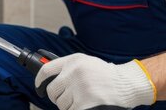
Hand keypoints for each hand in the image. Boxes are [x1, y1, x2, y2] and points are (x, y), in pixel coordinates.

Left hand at [35, 53, 155, 109]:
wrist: (127, 83)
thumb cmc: (106, 75)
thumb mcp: (87, 63)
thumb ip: (69, 68)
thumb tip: (47, 78)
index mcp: (73, 61)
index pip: (46, 71)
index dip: (39, 81)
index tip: (39, 87)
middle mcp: (74, 72)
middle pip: (52, 91)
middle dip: (56, 97)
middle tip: (66, 98)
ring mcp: (79, 88)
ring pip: (61, 104)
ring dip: (69, 105)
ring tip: (82, 99)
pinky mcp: (85, 103)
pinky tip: (86, 105)